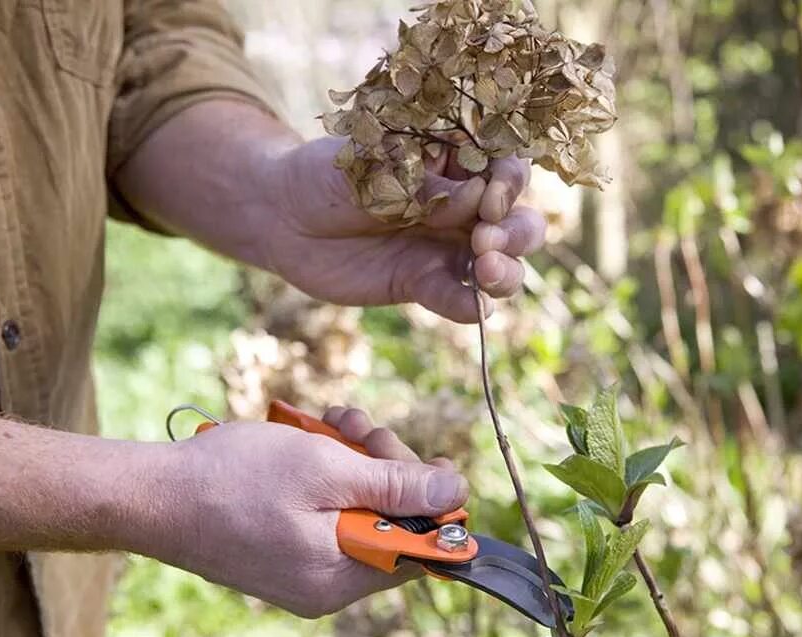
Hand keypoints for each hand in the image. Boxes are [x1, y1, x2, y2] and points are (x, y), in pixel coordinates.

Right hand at [136, 408, 467, 617]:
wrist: (154, 492)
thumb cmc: (233, 479)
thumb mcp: (326, 470)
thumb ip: (396, 486)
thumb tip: (456, 494)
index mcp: (340, 576)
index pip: (419, 550)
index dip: (433, 503)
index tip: (433, 461)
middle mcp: (326, 583)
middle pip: (390, 522)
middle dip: (386, 465)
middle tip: (362, 428)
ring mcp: (303, 567)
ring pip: (359, 507)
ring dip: (356, 459)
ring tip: (334, 423)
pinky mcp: (284, 547)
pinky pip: (327, 511)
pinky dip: (328, 471)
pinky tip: (317, 437)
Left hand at [260, 136, 546, 322]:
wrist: (283, 217)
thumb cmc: (327, 175)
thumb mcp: (370, 168)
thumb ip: (421, 185)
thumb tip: (473, 198)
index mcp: (455, 163)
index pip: (505, 168)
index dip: (509, 183)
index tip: (489, 197)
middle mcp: (463, 207)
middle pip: (517, 221)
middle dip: (516, 232)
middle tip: (486, 240)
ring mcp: (447, 248)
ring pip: (502, 264)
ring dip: (507, 271)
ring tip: (487, 272)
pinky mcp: (425, 284)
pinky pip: (460, 299)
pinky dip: (473, 306)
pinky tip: (474, 308)